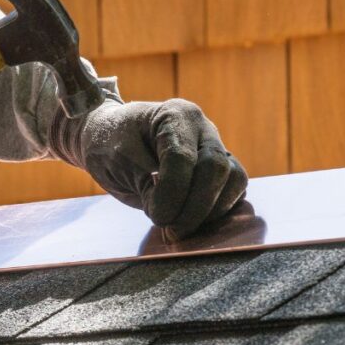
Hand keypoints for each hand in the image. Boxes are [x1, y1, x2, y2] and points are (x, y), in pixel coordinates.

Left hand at [49, 98, 247, 237]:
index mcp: (175, 115)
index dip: (172, 193)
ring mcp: (215, 147)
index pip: (182, 158)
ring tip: (180, 227)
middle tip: (171, 230)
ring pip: (235, 180)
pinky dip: (217, 211)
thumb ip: (147, 184)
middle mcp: (202, 128)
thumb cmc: (109, 143)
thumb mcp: (118, 161)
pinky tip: (192, 223)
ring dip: (211, 211)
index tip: (157, 217)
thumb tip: (174, 214)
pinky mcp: (219, 170)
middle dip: (195, 207)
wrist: (108, 140)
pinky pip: (234, 191)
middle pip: (216, 168)